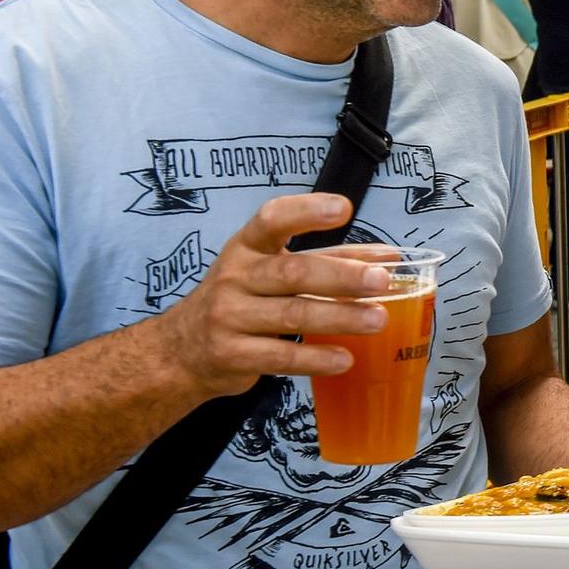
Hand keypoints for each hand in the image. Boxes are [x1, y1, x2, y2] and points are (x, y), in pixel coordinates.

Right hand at [156, 193, 392, 396]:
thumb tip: (387, 257)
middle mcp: (235, 277)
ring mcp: (229, 317)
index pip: (272, 219)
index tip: (344, 209)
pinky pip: (281, 357)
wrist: (182, 350)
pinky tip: (346, 358)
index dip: (307, 212)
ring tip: (378, 319)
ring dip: (340, 317)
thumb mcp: (272, 270)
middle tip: (381, 280)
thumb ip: (329, 260)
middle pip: (293, 272)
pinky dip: (317, 359)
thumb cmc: (242, 300)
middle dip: (341, 276)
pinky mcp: (233, 354)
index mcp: (247, 247)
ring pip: (292, 315)